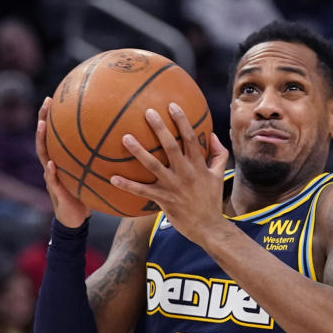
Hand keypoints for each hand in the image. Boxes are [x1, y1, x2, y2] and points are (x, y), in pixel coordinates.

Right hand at [35, 97, 90, 227]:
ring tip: (42, 125)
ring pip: (43, 155)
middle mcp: (53, 165)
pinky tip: (52, 164)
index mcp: (61, 159)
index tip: (54, 97)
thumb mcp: (92, 174)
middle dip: (43, 119)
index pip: (55, 134)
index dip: (53, 116)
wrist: (75, 218)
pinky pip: (52, 180)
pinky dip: (51, 172)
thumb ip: (100, 160)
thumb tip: (121, 141)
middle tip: (46, 101)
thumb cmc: (86, 193)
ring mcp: (51, 177)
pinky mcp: (56, 191)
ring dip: (41, 140)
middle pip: (45, 138)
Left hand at [110, 103, 228, 243]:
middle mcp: (186, 173)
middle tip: (148, 112)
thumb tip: (212, 135)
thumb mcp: (220, 174)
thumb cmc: (212, 199)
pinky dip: (128, 185)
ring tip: (126, 137)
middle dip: (160, 128)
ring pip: (154, 165)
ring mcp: (174, 186)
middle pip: (171, 146)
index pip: (191, 138)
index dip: (182, 121)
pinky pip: (143, 191)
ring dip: (139, 151)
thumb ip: (218, 154)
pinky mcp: (164, 200)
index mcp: (199, 165)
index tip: (172, 105)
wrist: (208, 227)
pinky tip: (112, 178)